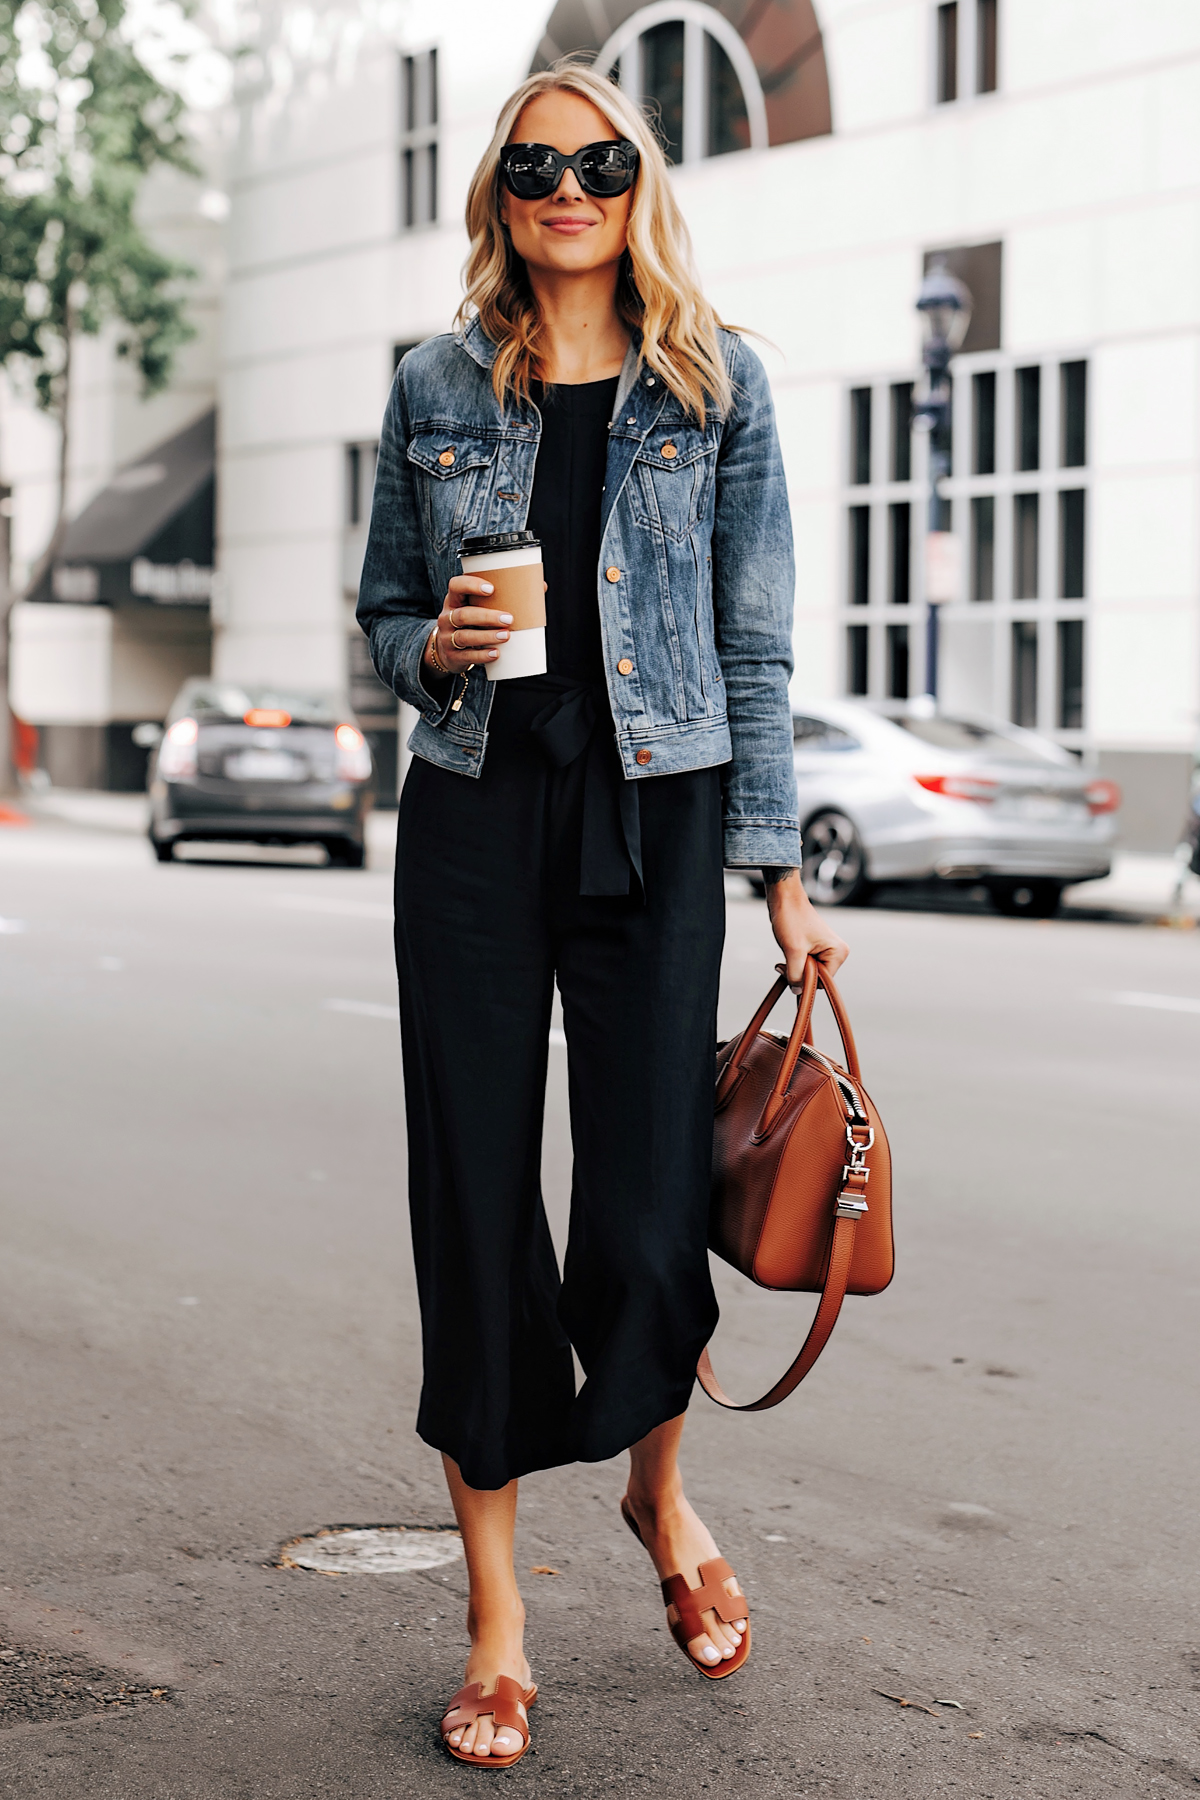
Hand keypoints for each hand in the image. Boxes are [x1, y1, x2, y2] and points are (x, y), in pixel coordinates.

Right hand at [424, 576, 512, 674]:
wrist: (447, 652)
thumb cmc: (471, 624)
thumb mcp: (475, 609)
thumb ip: (498, 599)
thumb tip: (540, 588)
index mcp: (453, 601)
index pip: (456, 586)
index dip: (470, 585)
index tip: (491, 589)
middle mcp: (447, 618)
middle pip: (463, 615)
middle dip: (487, 617)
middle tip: (508, 619)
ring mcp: (447, 638)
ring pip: (464, 636)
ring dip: (487, 636)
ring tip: (506, 635)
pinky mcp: (453, 656)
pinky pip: (467, 656)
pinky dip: (482, 655)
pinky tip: (496, 653)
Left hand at [763, 868, 848, 987]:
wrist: (784, 898)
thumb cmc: (791, 919)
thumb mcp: (793, 951)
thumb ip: (796, 975)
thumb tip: (797, 992)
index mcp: (838, 953)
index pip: (823, 982)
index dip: (805, 981)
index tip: (789, 969)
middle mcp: (837, 952)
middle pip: (817, 978)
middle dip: (799, 974)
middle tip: (783, 962)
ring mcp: (828, 950)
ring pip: (809, 972)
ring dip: (795, 968)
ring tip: (786, 953)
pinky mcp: (817, 948)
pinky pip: (806, 965)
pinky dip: (794, 963)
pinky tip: (787, 954)